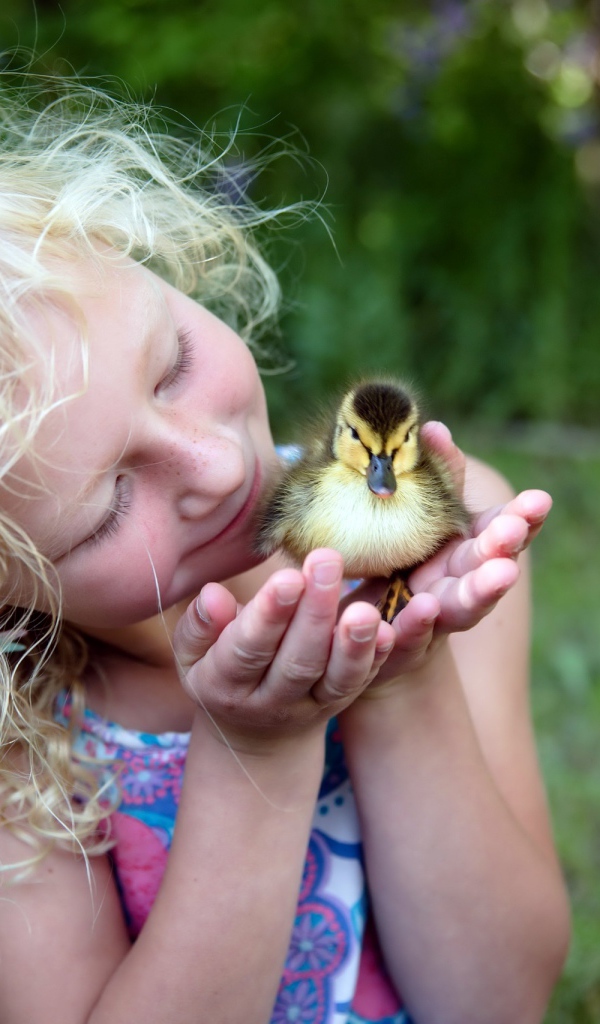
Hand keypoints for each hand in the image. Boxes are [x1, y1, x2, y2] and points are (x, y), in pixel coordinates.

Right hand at [173, 549, 394, 749]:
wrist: (253, 732)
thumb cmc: (219, 670)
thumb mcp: (193, 654)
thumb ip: (200, 626)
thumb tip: (212, 595)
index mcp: (225, 683)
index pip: (248, 648)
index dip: (269, 614)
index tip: (288, 576)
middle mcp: (269, 700)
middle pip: (296, 659)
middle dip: (315, 612)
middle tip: (328, 561)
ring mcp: (308, 705)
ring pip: (334, 678)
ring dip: (353, 643)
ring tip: (365, 608)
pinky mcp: (338, 702)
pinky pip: (358, 683)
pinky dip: (375, 659)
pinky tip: (389, 630)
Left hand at [342, 422, 551, 685]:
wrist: (364, 631)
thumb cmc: (396, 562)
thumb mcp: (415, 517)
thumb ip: (433, 478)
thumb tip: (433, 428)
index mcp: (463, 551)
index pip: (498, 532)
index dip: (520, 520)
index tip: (538, 501)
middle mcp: (458, 586)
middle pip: (487, 568)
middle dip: (503, 549)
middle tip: (514, 531)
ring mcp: (434, 620)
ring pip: (462, 607)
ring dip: (482, 590)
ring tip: (499, 574)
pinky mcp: (401, 646)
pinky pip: (409, 637)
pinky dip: (419, 625)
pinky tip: (424, 608)